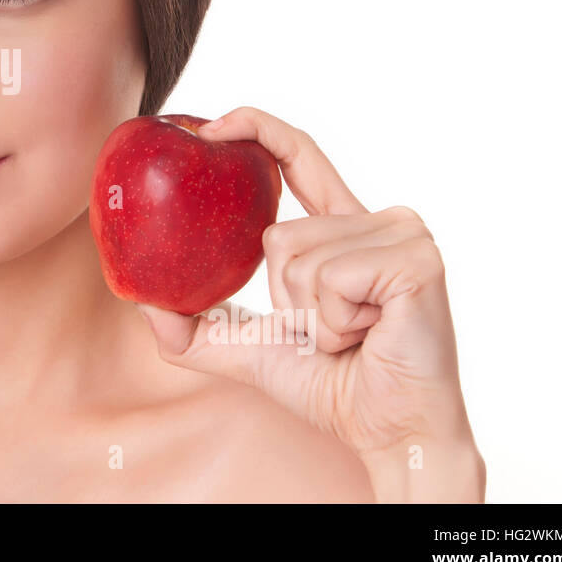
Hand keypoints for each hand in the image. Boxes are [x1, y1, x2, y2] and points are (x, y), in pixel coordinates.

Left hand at [135, 105, 484, 501]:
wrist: (392, 432)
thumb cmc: (333, 387)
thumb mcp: (250, 349)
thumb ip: (198, 328)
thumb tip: (143, 305)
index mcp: (345, 225)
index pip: (297, 156)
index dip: (255, 128)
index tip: (210, 129)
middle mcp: (380, 218)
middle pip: (278, 233)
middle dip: (285, 297)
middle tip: (330, 330)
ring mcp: (404, 234)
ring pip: (300, 256)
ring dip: (312, 316)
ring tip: (353, 335)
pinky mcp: (417, 261)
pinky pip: (332, 279)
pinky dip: (334, 323)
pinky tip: (370, 336)